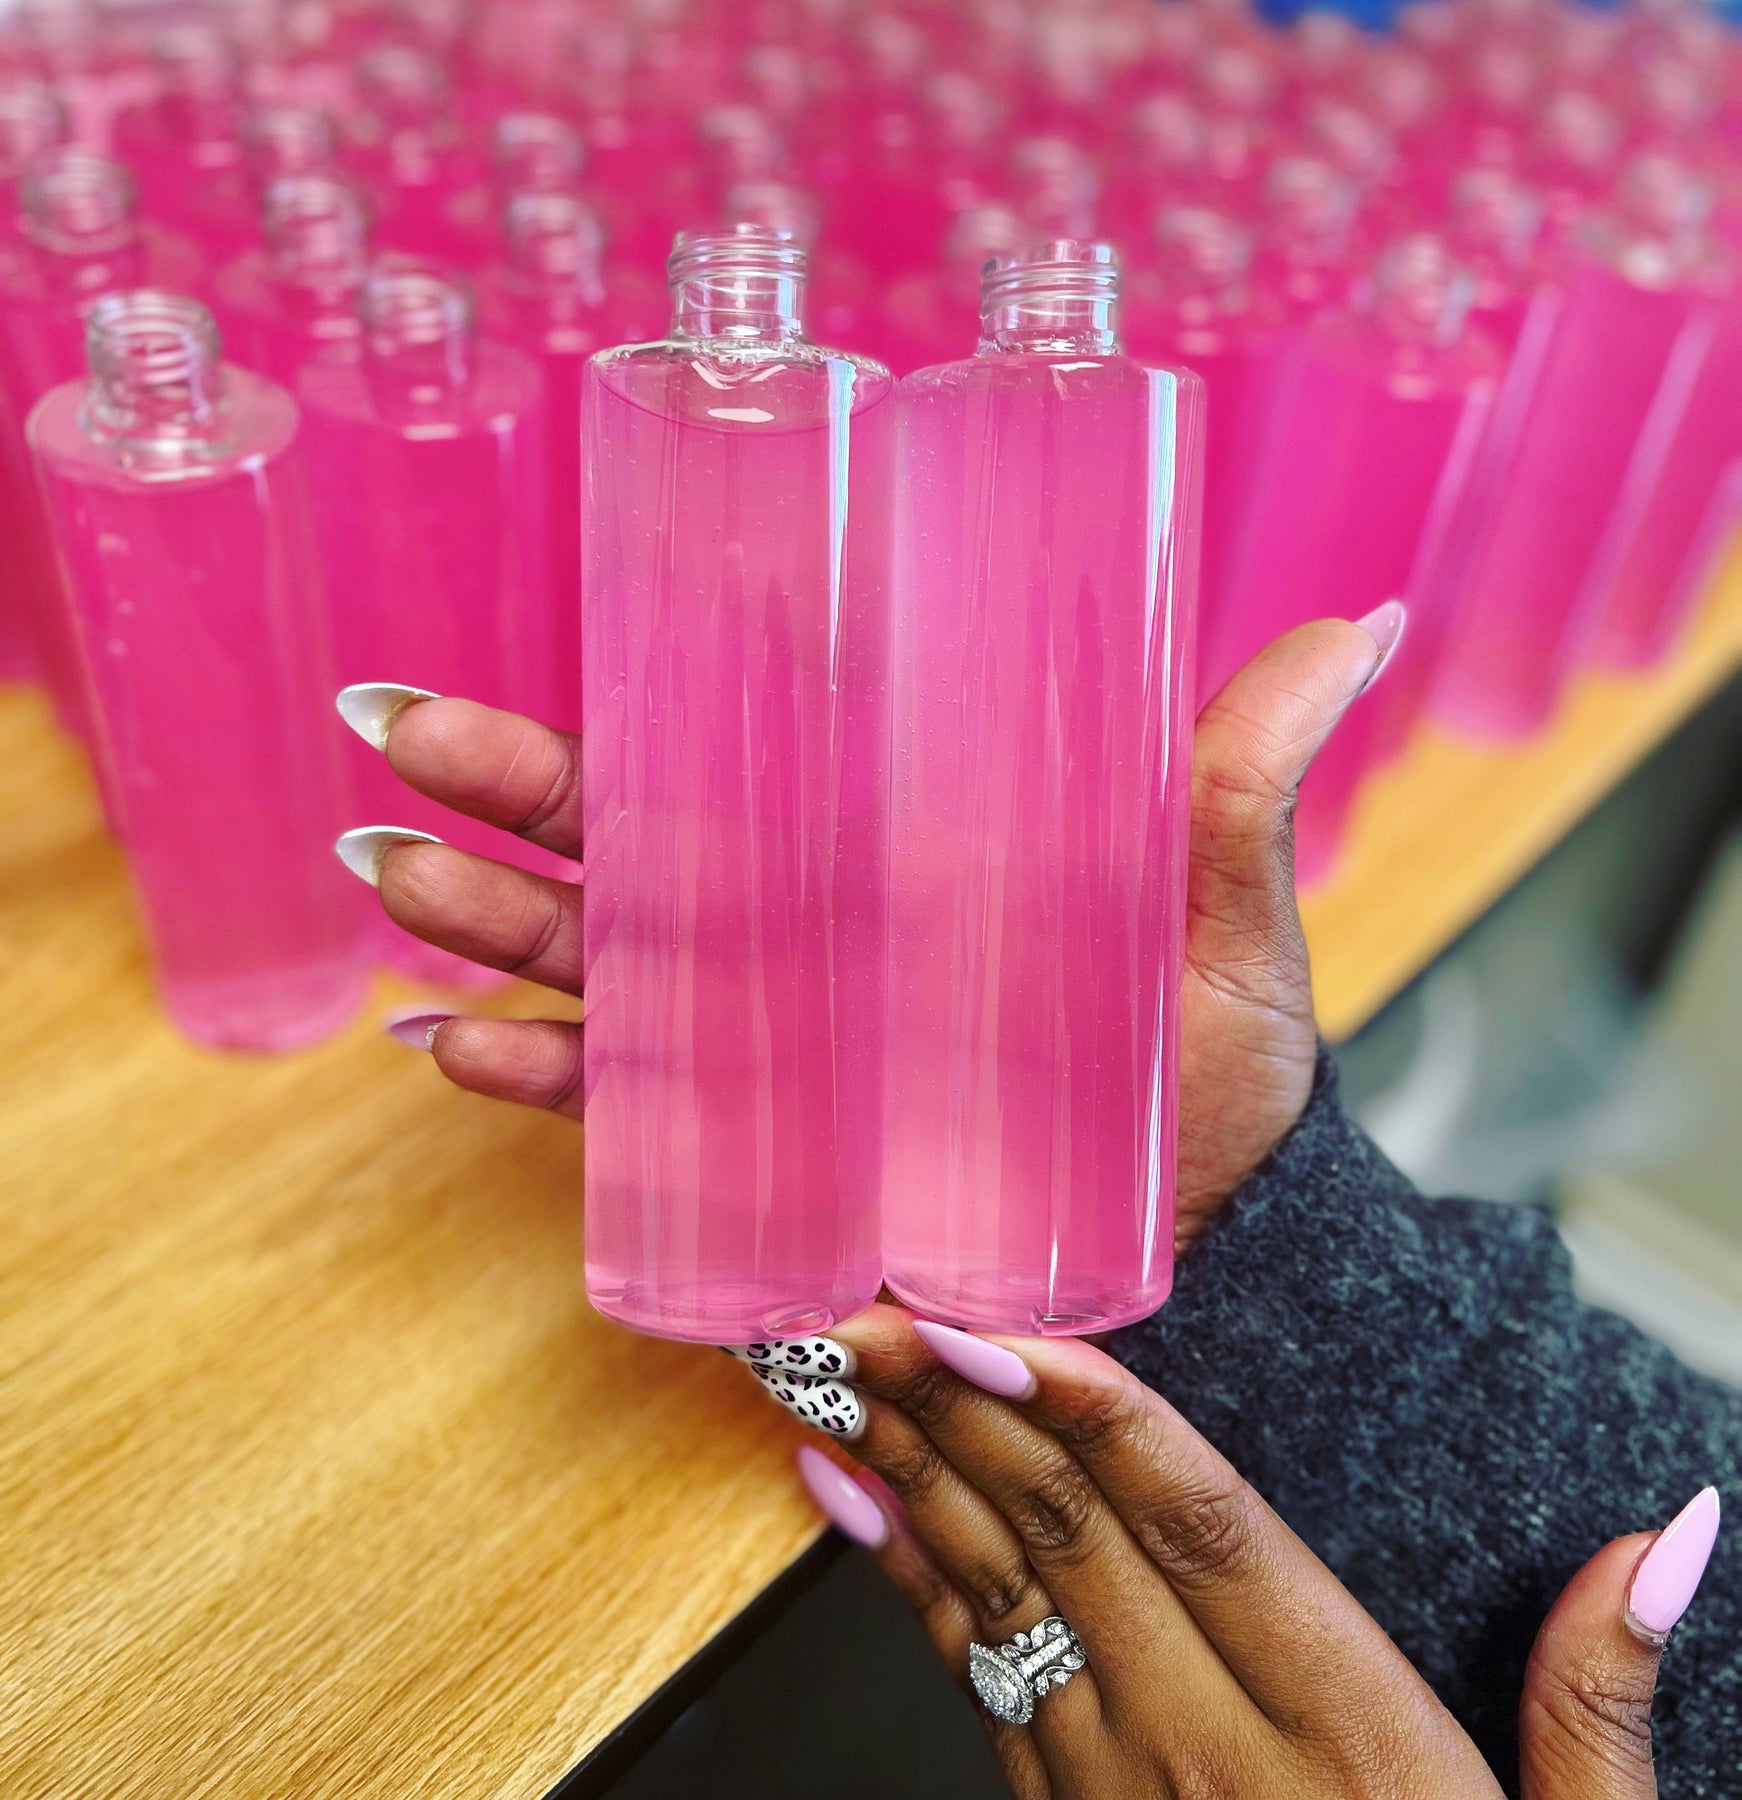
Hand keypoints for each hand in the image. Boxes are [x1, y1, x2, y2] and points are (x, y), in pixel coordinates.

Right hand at [348, 607, 1397, 1244]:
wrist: (1213, 1249)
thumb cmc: (1216, 1074)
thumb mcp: (1221, 915)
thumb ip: (1241, 778)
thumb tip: (1352, 624)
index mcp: (884, 853)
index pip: (737, 761)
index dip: (631, 705)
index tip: (543, 653)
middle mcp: (804, 935)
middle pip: (627, 849)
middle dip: (506, 797)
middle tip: (397, 745)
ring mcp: (770, 1043)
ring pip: (596, 964)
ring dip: (486, 926)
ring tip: (398, 880)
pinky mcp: (758, 1153)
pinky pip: (624, 1110)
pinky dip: (538, 1081)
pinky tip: (454, 1051)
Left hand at [758, 1310, 1713, 1799]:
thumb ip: (1601, 1703)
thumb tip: (1668, 1540)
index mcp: (1345, 1735)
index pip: (1200, 1532)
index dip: (1091, 1418)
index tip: (987, 1325)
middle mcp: (1211, 1749)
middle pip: (1070, 1539)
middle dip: (957, 1405)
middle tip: (862, 1300)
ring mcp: (1118, 1789)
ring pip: (998, 1591)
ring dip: (908, 1463)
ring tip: (829, 1362)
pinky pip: (972, 1672)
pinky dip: (900, 1569)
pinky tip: (841, 1490)